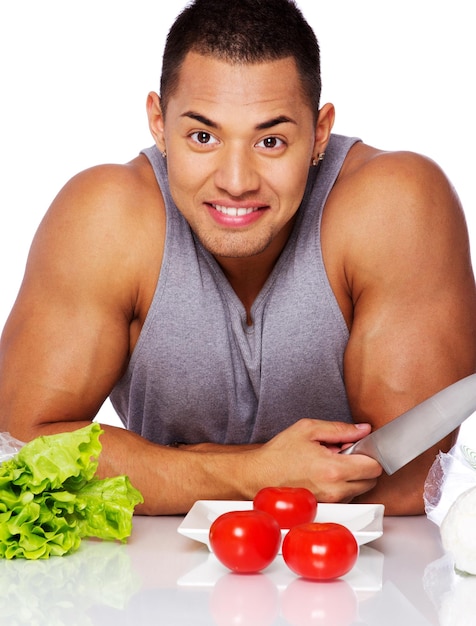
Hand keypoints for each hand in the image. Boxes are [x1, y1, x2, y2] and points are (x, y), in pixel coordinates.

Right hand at [251, 419, 381, 502]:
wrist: (259, 476)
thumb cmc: (280, 453)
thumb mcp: (308, 429)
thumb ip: (340, 429)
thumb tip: (363, 429)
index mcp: (334, 469)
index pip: (374, 466)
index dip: (371, 453)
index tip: (362, 447)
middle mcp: (335, 490)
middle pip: (371, 480)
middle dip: (363, 465)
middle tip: (344, 453)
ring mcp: (331, 502)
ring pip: (360, 489)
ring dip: (352, 476)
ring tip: (330, 464)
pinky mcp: (326, 508)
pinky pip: (346, 497)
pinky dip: (342, 485)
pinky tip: (325, 475)